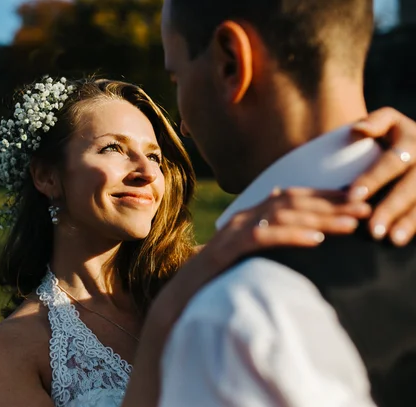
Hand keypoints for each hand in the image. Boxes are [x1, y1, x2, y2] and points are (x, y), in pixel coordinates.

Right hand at [157, 187, 370, 324]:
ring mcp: (232, 231)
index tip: (354, 199)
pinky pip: (262, 237)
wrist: (181, 295)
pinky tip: (314, 240)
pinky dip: (290, 236)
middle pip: (290, 201)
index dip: (322, 194)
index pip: (289, 196)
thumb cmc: (215, 278)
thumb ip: (264, 237)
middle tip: (362, 209)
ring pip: (280, 215)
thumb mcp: (244, 254)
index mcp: (248, 216)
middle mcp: (241, 217)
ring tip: (349, 225)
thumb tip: (293, 228)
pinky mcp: (227, 249)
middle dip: (330, 204)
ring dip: (319, 219)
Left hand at [348, 107, 415, 245]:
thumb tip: (358, 129)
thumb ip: (376, 122)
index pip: (392, 162)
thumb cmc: (396, 134)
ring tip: (394, 240)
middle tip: (373, 230)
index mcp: (413, 139)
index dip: (373, 179)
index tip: (353, 197)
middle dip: (392, 208)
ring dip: (410, 222)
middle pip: (411, 186)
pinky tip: (405, 238)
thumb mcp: (389, 121)